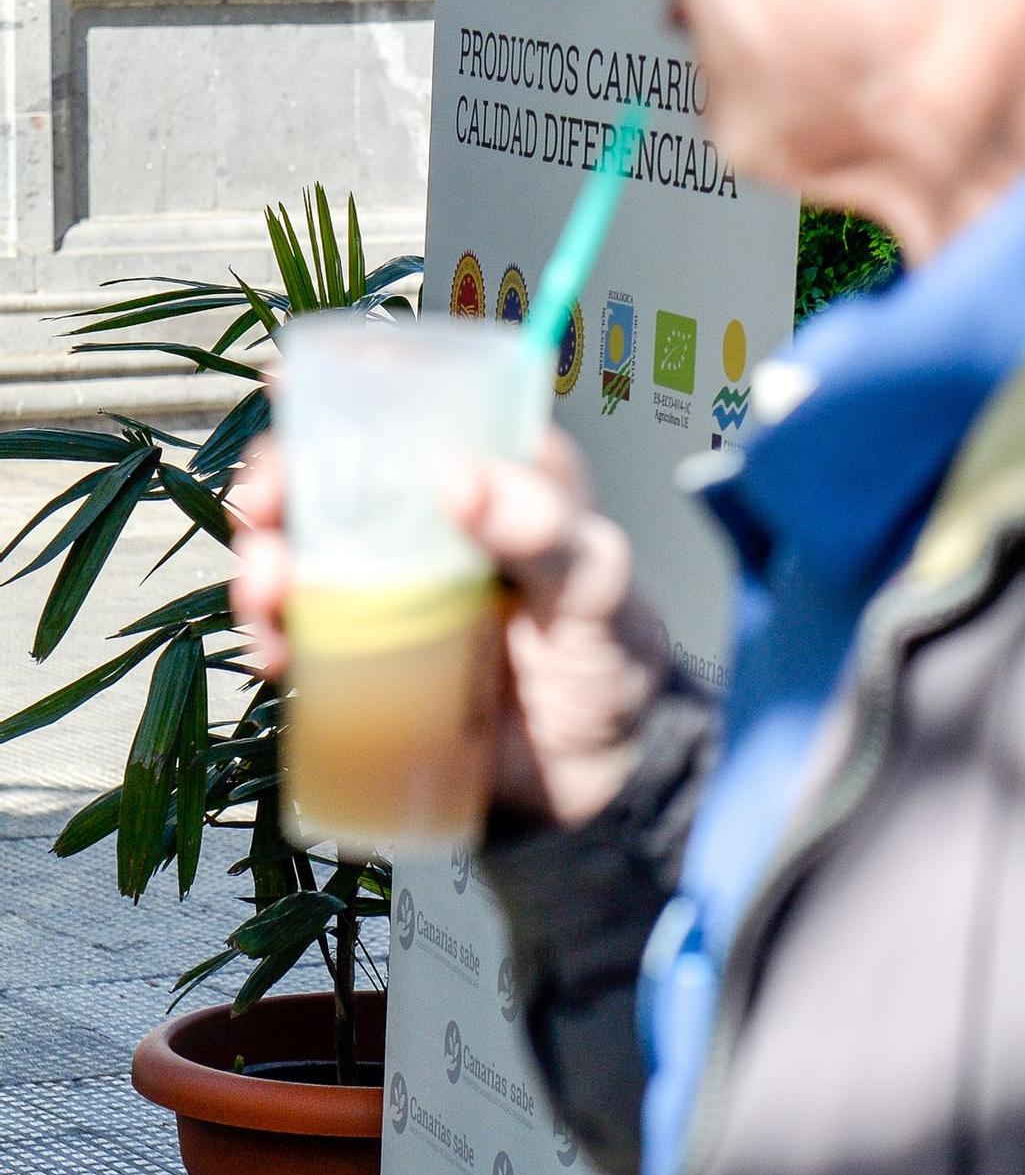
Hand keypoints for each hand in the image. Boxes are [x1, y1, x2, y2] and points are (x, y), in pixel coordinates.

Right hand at [228, 429, 668, 829]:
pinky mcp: (370, 650)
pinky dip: (271, 633)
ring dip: (262, 557)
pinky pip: (301, 629)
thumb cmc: (613, 662)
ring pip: (304, 546)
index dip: (347, 392)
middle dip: (281, 480)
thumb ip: (543, 528)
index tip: (291, 393)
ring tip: (265, 594)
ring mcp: (396, 585)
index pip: (420, 406)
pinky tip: (275, 655)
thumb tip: (457, 479)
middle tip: (263, 507)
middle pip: (337, 473)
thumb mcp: (595, 586)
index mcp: (499, 474)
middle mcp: (437, 519)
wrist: (596, 782)